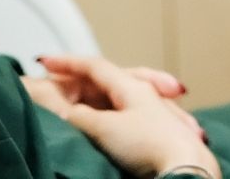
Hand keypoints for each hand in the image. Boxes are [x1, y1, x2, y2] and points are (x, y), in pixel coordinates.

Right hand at [29, 55, 217, 177]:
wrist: (184, 168)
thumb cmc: (147, 146)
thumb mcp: (104, 129)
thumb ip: (81, 117)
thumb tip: (71, 112)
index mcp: (130, 87)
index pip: (94, 66)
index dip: (67, 62)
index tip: (45, 61)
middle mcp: (145, 94)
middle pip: (109, 79)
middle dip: (83, 77)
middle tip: (58, 73)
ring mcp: (155, 113)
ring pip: (122, 98)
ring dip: (100, 98)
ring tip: (80, 103)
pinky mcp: (162, 135)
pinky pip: (133, 118)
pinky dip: (116, 117)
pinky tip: (118, 127)